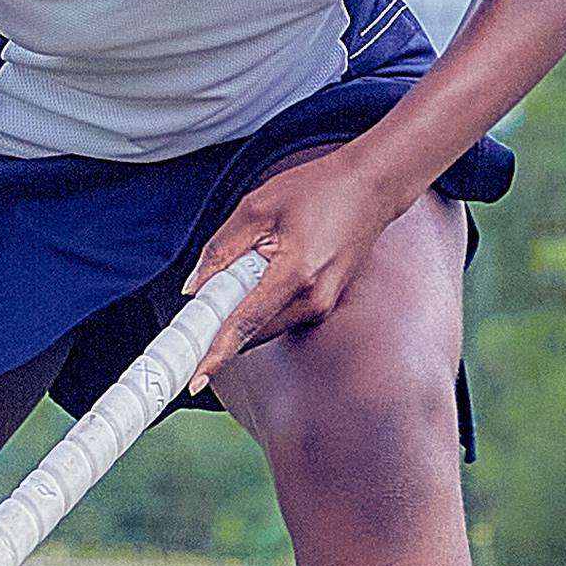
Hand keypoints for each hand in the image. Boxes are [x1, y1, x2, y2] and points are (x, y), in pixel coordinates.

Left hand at [185, 147, 412, 379]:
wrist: (372, 187)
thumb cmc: (320, 188)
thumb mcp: (257, 207)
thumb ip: (220, 249)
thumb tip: (195, 286)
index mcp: (295, 273)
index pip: (245, 324)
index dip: (215, 354)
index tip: (194, 378)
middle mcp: (313, 299)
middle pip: (252, 333)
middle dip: (222, 324)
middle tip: (201, 301)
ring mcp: (323, 305)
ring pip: (265, 326)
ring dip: (243, 310)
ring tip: (248, 263)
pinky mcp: (324, 304)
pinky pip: (281, 315)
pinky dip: (262, 304)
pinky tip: (266, 268)